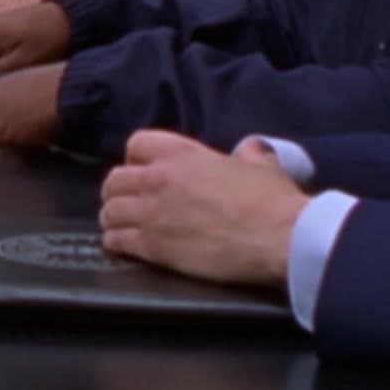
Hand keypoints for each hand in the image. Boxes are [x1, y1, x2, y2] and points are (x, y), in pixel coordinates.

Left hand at [98, 129, 306, 287]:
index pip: (137, 143)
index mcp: (181, 153)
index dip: (136, 157)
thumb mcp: (261, 165)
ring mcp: (151, 212)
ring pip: (110, 210)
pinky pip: (117, 240)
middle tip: (127, 201)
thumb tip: (251, 149)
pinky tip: (120, 246)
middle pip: (115, 179)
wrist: (279, 236)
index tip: (142, 169)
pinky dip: (116, 242)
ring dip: (113, 217)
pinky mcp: (153, 246)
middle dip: (117, 190)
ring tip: (120, 225)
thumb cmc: (272, 199)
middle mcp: (157, 179)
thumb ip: (248, 154)